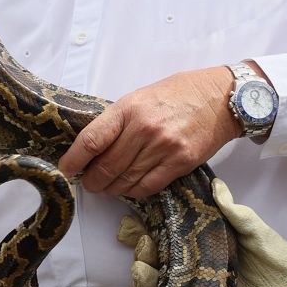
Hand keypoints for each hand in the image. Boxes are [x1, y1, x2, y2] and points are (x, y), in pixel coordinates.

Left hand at [58, 66, 237, 197]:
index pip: (91, 140)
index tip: (66, 168)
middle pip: (106, 166)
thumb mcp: (138, 98)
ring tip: (105, 188)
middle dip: (91, 180)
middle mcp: (144, 129)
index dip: (74, 159)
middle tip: (87, 183)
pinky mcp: (181, 162)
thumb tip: (91, 146)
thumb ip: (116, 121)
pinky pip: (148, 186)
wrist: (220, 97)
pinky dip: (133, 191)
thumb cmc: (176, 95)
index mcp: (127, 109)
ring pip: (126, 180)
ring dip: (110, 189)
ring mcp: (163, 147)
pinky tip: (128, 189)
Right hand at [116, 178, 286, 286]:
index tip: (136, 220)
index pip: (160, 229)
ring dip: (139, 273)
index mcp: (198, 242)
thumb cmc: (278, 261)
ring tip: (146, 269)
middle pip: (147, 253)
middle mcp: (186, 264)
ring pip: (146, 279)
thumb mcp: (259, 234)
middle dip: (139, 247)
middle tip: (146, 244)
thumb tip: (217, 185)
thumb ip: (237, 213)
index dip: (142, 224)